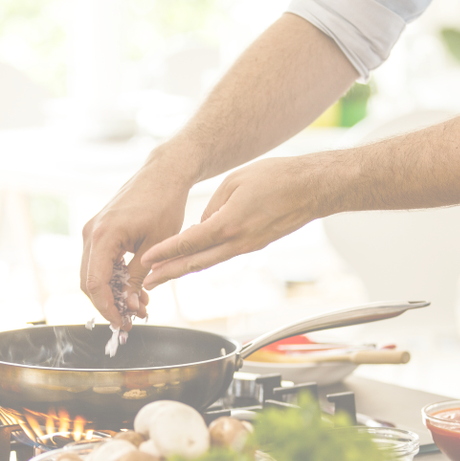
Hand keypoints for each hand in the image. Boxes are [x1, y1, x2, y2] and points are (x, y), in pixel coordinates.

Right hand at [81, 157, 191, 327]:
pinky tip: (134, 289)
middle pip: (89, 282)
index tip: (123, 324)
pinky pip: (100, 262)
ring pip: (93, 274)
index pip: (95, 283)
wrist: (164, 174)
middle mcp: (91, 233)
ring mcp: (93, 231)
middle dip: (109, 305)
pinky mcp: (100, 231)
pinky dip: (114, 279)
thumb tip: (130, 305)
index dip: (107, 308)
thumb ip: (139, 277)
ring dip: (112, 294)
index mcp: (103, 235)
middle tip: (132, 319)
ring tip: (140, 306)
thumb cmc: (164, 204)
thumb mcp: (156, 246)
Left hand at [140, 155, 330, 289]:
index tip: (146, 261)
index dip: (165, 253)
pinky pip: (224, 255)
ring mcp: (248, 246)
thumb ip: (213, 205)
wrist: (312, 189)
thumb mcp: (235, 181)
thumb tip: (201, 224)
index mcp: (229, 224)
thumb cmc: (278, 178)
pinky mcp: (255, 245)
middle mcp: (238, 241)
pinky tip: (193, 260)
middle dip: (169, 273)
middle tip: (147, 282)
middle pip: (196, 263)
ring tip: (164, 276)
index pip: (189, 242)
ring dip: (185, 270)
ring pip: (210, 262)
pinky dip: (205, 259)